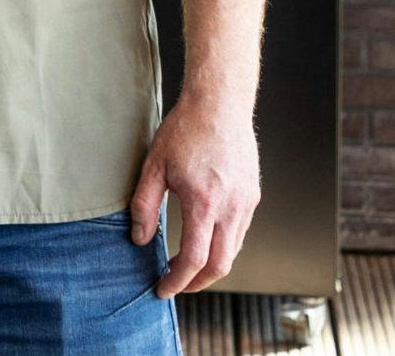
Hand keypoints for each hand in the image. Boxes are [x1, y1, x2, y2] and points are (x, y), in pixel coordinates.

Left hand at [129, 92, 260, 296]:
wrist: (220, 105)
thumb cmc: (185, 131)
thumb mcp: (153, 166)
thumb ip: (145, 206)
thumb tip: (141, 239)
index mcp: (204, 203)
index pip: (195, 259)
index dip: (177, 280)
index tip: (162, 288)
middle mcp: (231, 208)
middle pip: (221, 265)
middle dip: (197, 283)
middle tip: (175, 285)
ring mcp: (246, 203)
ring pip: (233, 250)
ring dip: (211, 265)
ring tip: (185, 265)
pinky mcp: (253, 196)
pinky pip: (240, 232)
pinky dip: (223, 246)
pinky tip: (204, 240)